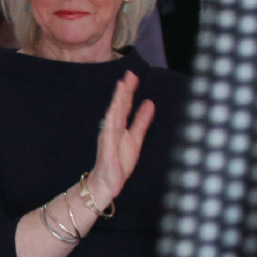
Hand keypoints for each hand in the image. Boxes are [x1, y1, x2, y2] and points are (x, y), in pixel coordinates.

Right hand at [85, 71, 155, 207]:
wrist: (107, 182)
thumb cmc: (119, 162)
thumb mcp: (136, 138)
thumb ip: (141, 121)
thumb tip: (150, 103)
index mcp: (120, 126)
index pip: (125, 105)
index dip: (130, 91)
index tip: (134, 76)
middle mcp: (112, 127)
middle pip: (119, 106)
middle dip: (124, 90)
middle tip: (130, 75)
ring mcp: (108, 135)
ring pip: (114, 114)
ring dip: (118, 99)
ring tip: (122, 86)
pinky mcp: (107, 144)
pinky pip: (109, 128)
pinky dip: (111, 117)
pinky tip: (114, 107)